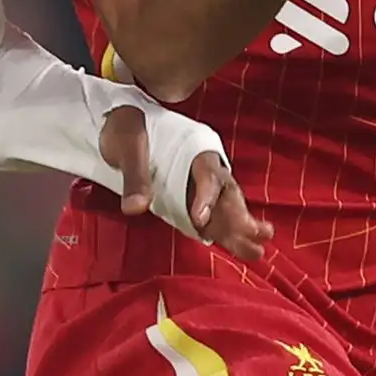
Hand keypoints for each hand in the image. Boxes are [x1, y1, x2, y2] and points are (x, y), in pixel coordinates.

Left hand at [99, 106, 272, 261]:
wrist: (118, 124)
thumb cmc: (126, 127)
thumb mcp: (128, 145)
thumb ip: (135, 176)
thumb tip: (135, 207)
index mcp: (193, 147)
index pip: (207, 174)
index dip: (206, 197)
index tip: (200, 220)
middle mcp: (202, 167)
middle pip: (225, 193)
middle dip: (239, 216)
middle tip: (253, 236)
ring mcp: (198, 184)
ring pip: (224, 208)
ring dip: (239, 229)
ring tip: (257, 252)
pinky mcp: (190, 199)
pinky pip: (212, 217)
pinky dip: (225, 233)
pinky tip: (240, 249)